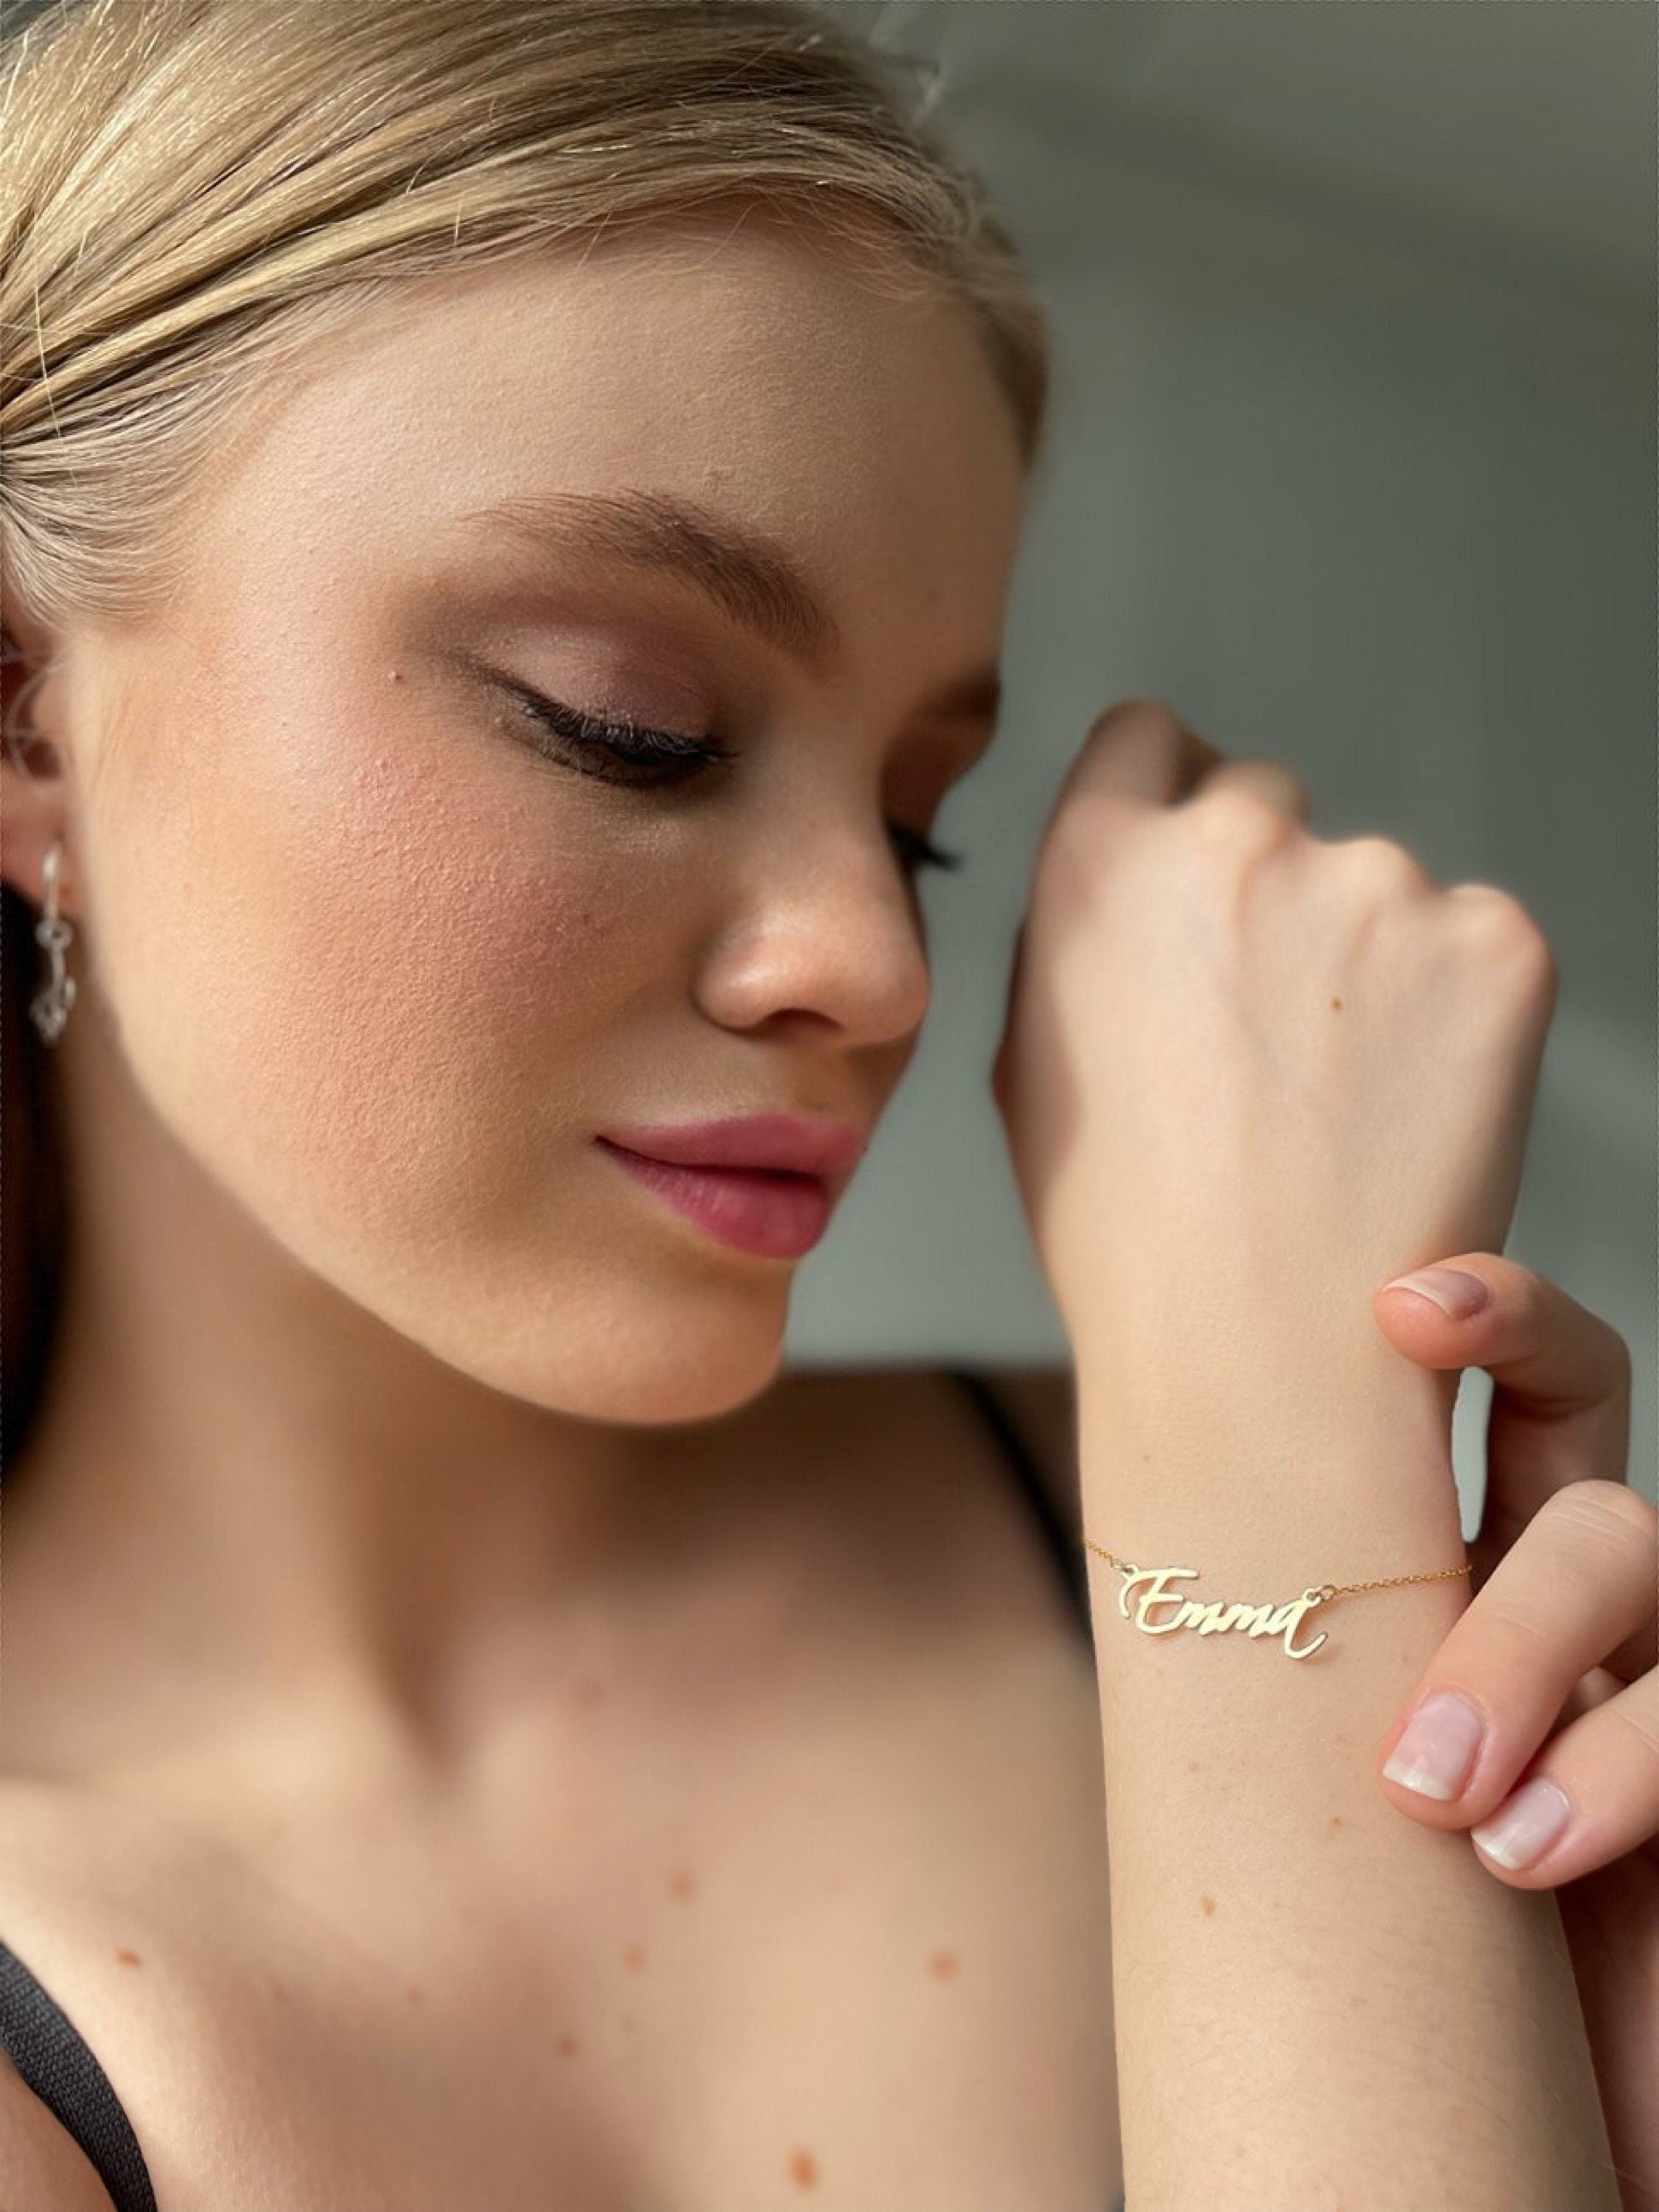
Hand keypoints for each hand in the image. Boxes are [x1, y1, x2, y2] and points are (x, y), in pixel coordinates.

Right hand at [990, 699, 1558, 1379]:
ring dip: (1367, 963)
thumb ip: (1081, 934)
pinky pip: (1474, 942)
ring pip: (1378, 888)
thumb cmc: (1130, 1235)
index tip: (1195, 872)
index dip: (1170, 803)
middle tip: (1270, 1032)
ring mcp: (1378, 883)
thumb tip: (1134, 882)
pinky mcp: (1493, 944)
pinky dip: (1457, 1013)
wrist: (1259, 1351)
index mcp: (1101, 858)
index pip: (1149, 737)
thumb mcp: (1033, 1060)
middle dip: (1271, 890)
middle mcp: (1238, 840)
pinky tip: (1410, 1112)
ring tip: (1338, 1107)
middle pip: (1266, 802)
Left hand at [1371, 1251, 1656, 2211]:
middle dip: (1510, 1617)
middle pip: (1592, 1499)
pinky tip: (1534, 1862)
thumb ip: (1286, 1629)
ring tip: (1465, 1837)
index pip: (1521, 1382)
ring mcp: (1649, 1681)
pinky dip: (1623, 1773)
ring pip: (1637, 1570)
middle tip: (1409, 1770)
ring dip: (1545, 1691)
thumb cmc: (1371, 1918)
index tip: (1400, 1303)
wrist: (1483, 2109)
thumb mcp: (1308, 1751)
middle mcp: (1576, 1605)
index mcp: (1472, 1559)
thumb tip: (1160, 1489)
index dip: (1491, 1315)